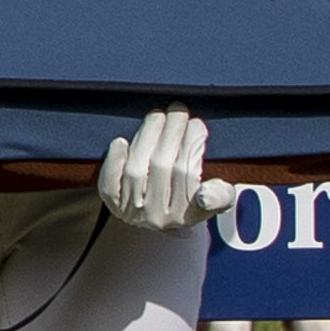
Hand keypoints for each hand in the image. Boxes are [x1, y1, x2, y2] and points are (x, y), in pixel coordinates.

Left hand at [98, 106, 213, 231]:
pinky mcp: (113, 205)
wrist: (158, 220)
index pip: (188, 174)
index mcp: (187, 215)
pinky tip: (120, 142)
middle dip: (171, 133)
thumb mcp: (216, 202)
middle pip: (162, 167)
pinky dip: (113, 162)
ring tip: (157, 115)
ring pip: (136, 170)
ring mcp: (132, 211)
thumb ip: (220, 196)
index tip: (196, 122)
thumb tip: (206, 193)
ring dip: (147, 137)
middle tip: (177, 110)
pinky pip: (109, 185)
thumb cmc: (192, 201)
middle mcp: (157, 216)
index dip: (191, 145)